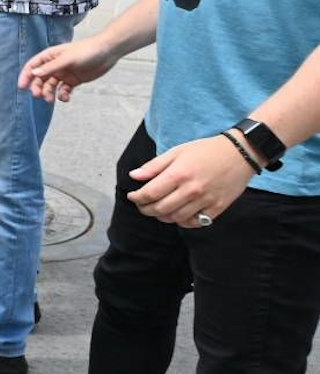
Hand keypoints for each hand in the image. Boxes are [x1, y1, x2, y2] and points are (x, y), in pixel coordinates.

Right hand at [19, 34, 116, 102]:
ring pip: (51, 86)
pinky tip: (66, 98)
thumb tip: (34, 73)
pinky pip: (64, 90)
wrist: (108, 52)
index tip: (22, 87)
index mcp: (51, 56)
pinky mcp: (73, 81)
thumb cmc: (87, 51)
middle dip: (38, 87)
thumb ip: (51, 67)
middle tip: (39, 95)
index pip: (33, 66)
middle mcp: (55, 65)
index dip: (26, 76)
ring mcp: (64, 73)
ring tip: (52, 99)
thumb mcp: (67, 59)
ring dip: (49, 93)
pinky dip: (62, 95)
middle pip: (40, 78)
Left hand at [128, 135, 254, 227]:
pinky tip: (178, 214)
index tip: (132, 196)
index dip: (137, 198)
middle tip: (142, 205)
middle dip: (146, 209)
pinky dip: (183, 222)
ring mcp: (206, 200)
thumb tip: (134, 176)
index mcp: (179, 174)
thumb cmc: (206, 151)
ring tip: (158, 210)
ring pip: (176, 218)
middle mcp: (191, 190)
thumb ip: (154, 166)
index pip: (149, 194)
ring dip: (163, 217)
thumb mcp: (176, 152)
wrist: (240, 153)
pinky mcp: (218, 208)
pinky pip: (195, 223)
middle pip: (160, 209)